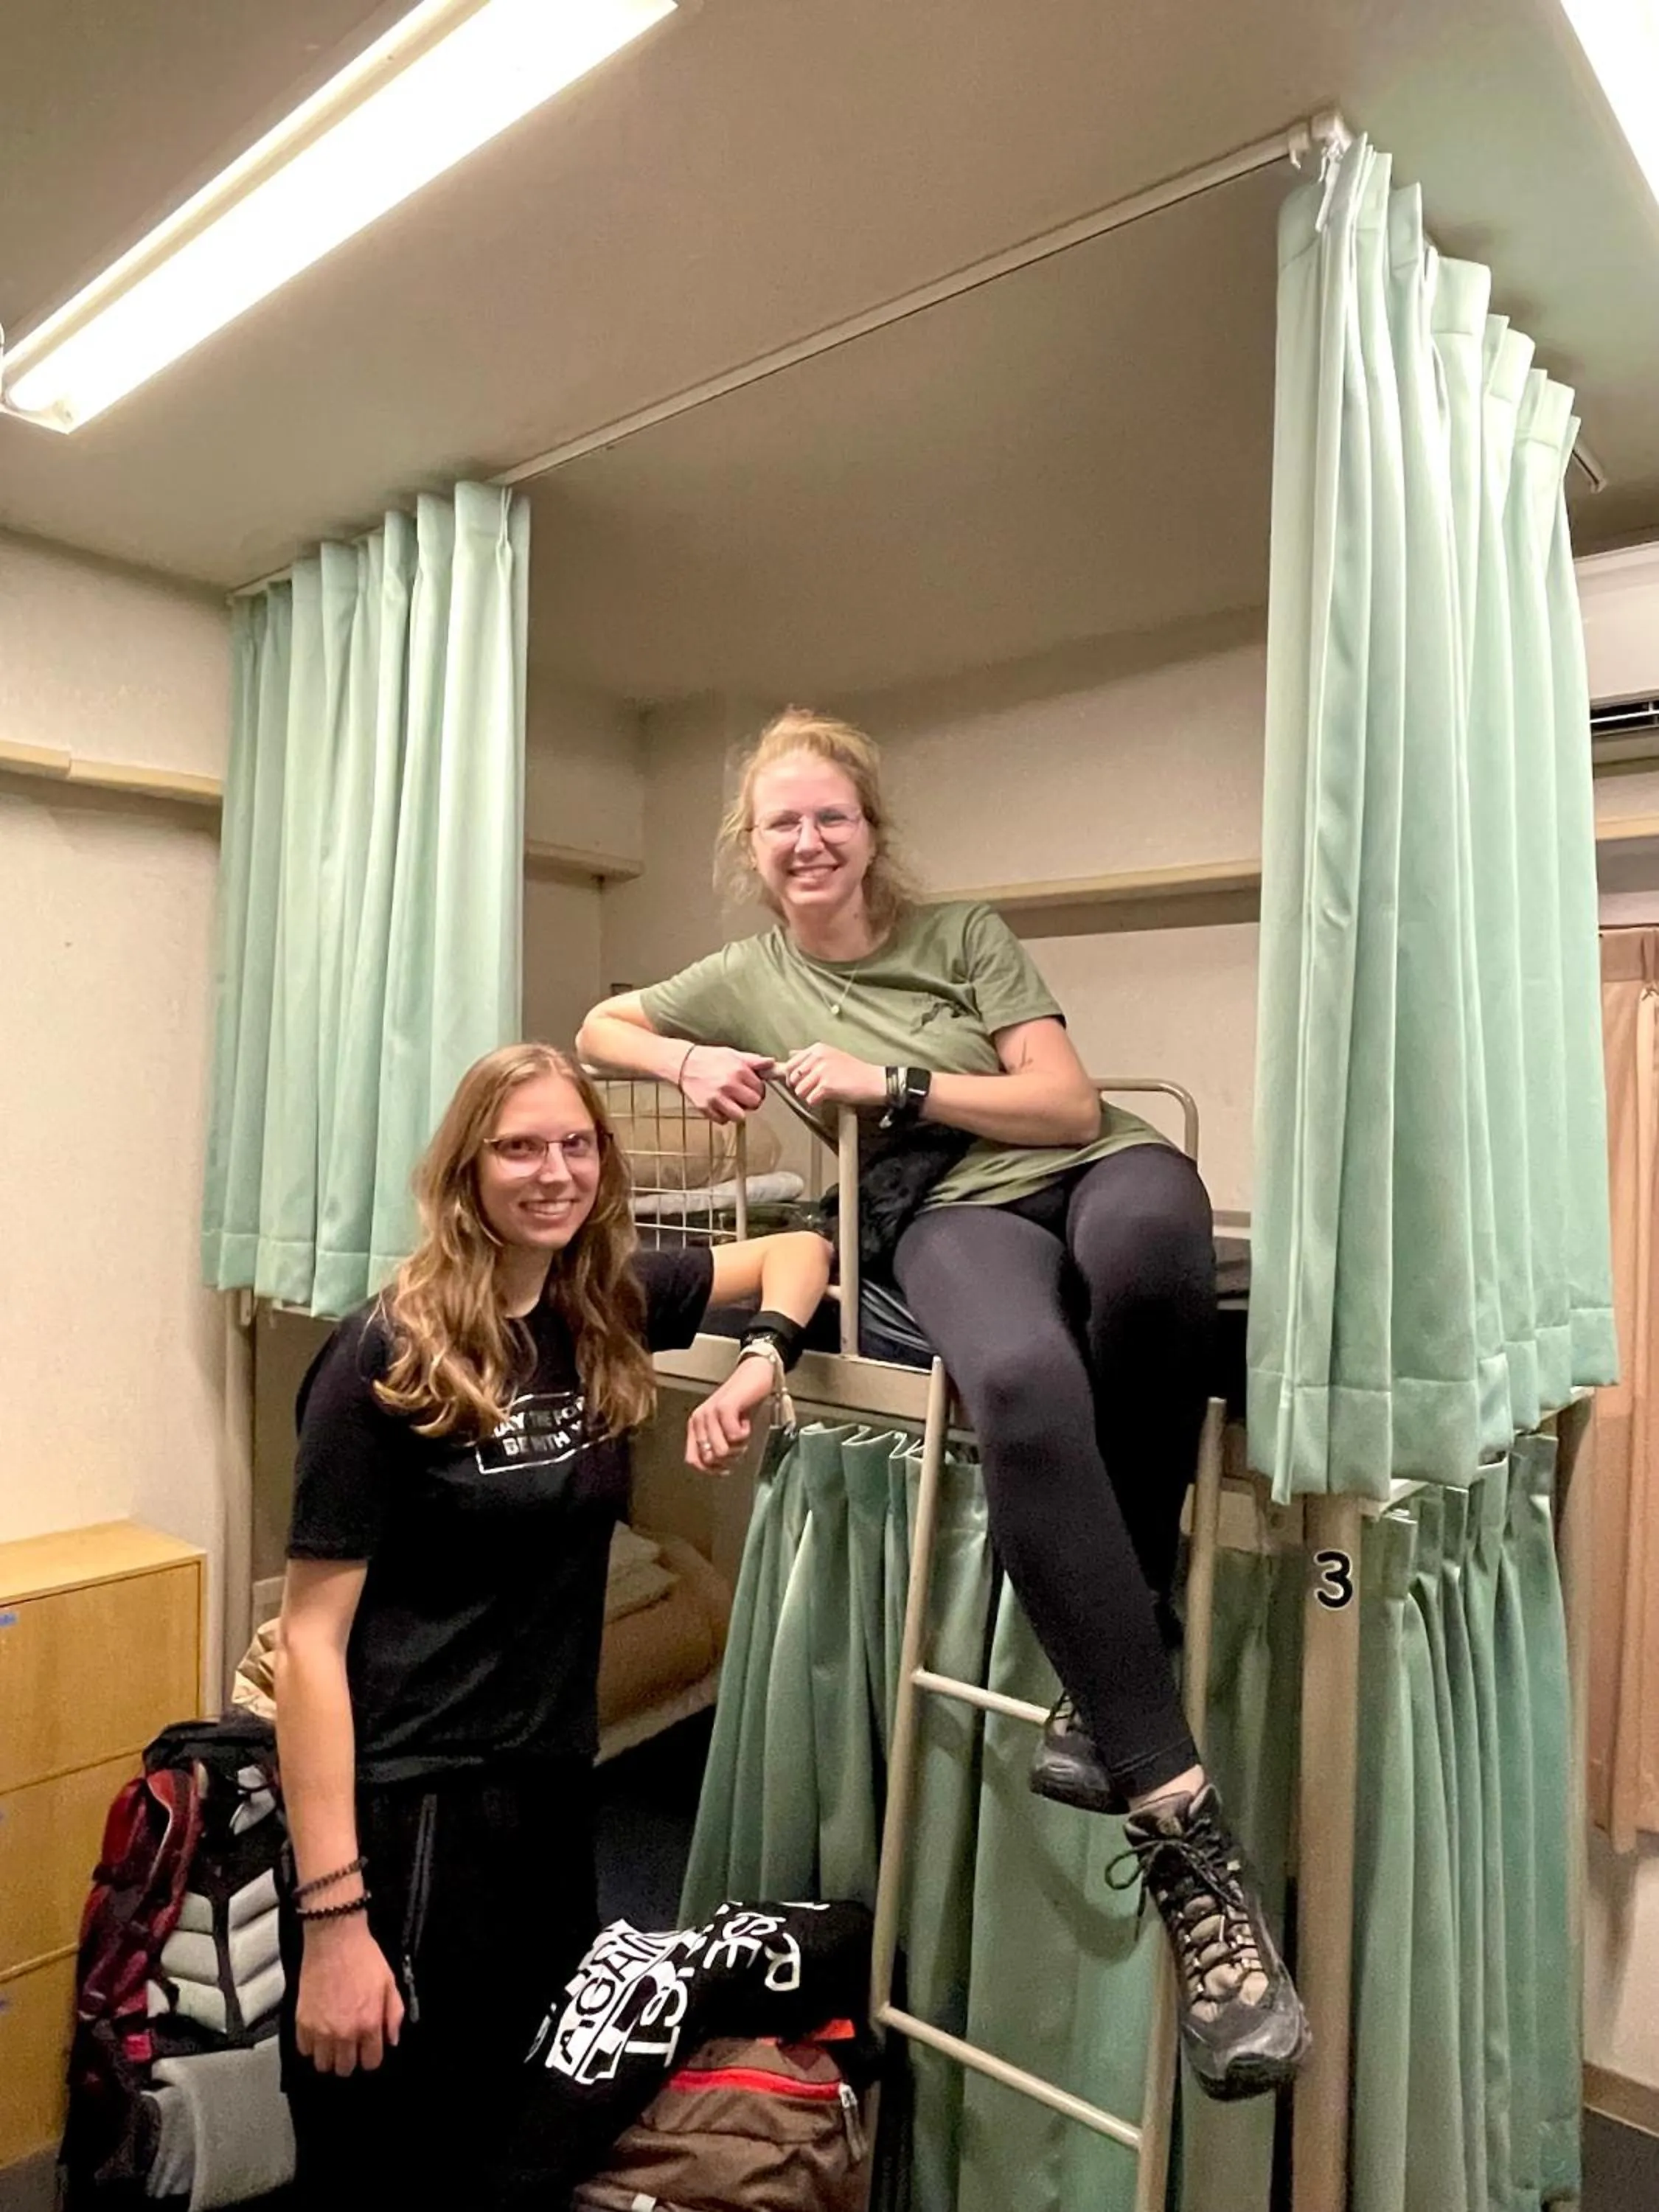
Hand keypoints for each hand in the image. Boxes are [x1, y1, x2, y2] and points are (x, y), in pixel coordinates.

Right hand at [295, 1916, 404, 2075]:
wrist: (334, 1938)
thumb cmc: (363, 1957)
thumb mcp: (389, 1982)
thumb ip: (394, 2014)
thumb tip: (392, 2039)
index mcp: (368, 2024)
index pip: (370, 2062)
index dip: (371, 2056)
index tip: (368, 2048)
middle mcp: (344, 2032)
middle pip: (344, 2068)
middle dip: (350, 2059)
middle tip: (351, 2044)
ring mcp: (320, 2029)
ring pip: (323, 2065)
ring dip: (329, 2056)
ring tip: (333, 2041)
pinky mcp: (302, 2022)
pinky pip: (304, 2050)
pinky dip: (311, 2045)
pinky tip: (318, 2032)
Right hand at [678, 1046, 773, 1123]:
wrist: (684, 1063)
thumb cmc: (709, 1059)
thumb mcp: (733, 1054)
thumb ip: (754, 1061)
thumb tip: (771, 1062)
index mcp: (738, 1070)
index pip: (760, 1089)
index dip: (758, 1090)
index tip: (752, 1088)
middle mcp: (729, 1085)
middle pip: (754, 1104)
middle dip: (751, 1102)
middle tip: (744, 1097)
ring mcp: (716, 1098)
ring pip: (739, 1116)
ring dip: (738, 1112)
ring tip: (732, 1103)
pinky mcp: (705, 1108)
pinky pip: (722, 1121)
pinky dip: (722, 1116)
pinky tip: (719, 1105)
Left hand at [685, 1355, 779, 1472]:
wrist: (755, 1374)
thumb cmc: (742, 1404)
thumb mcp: (725, 1429)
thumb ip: (717, 1446)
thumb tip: (718, 1470)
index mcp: (695, 1426)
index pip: (693, 1460)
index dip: (711, 1470)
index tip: (727, 1468)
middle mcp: (699, 1419)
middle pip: (710, 1458)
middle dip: (730, 1457)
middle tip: (740, 1442)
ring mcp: (710, 1412)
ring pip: (722, 1451)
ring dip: (739, 1446)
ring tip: (743, 1431)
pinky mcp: (725, 1407)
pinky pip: (735, 1437)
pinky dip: (745, 1434)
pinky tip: (746, 1422)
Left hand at [780, 1043, 885, 1109]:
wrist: (874, 1081)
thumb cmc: (854, 1071)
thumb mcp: (830, 1055)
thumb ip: (809, 1056)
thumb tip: (789, 1055)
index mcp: (817, 1049)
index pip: (790, 1064)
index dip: (793, 1078)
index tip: (801, 1082)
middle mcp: (818, 1057)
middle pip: (792, 1079)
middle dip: (800, 1087)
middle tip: (815, 1088)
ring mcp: (822, 1071)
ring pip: (799, 1091)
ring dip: (809, 1096)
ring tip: (823, 1093)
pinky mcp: (827, 1086)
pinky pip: (810, 1100)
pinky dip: (817, 1103)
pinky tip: (828, 1098)